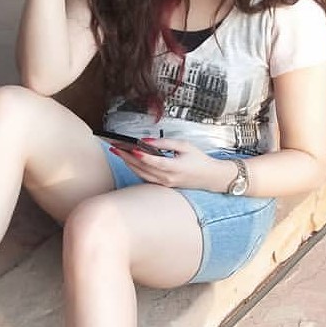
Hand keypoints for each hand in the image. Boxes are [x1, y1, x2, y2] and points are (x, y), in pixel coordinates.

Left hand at [109, 139, 233, 192]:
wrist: (210, 177)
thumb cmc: (199, 160)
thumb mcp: (184, 145)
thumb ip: (165, 142)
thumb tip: (146, 141)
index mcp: (175, 168)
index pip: (155, 162)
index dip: (142, 156)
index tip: (131, 148)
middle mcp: (168, 178)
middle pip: (143, 168)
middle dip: (128, 157)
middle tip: (115, 147)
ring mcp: (164, 184)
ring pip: (141, 174)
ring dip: (128, 163)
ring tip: (118, 152)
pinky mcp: (163, 185)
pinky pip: (145, 178)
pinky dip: (136, 169)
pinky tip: (128, 161)